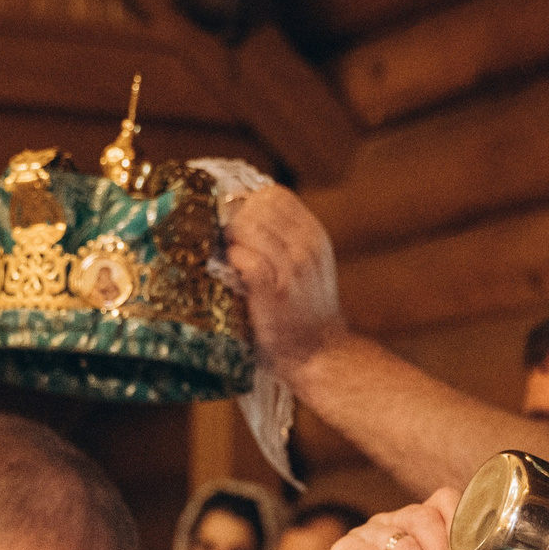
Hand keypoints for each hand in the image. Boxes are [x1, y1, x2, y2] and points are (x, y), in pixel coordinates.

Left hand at [222, 186, 349, 378]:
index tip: (237, 223)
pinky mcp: (274, 291)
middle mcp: (307, 246)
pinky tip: (234, 276)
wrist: (319, 355)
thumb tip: (239, 213)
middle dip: (235, 220)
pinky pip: (244, 259)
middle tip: (229, 244)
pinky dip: (232, 263)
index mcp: (314, 235)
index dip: (249, 203)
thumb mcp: (308, 264)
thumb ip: (285, 238)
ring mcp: (292, 268)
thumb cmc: (304, 312)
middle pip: (257, 206)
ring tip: (232, 262)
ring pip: (248, 226)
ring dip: (231, 241)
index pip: (275, 195)